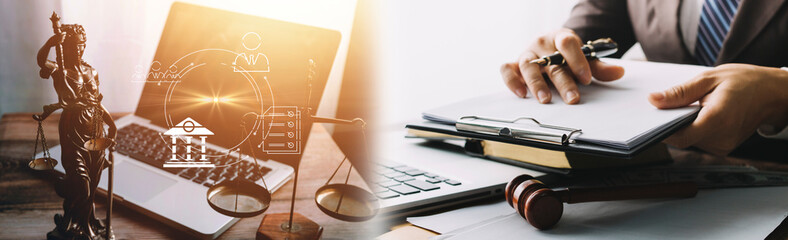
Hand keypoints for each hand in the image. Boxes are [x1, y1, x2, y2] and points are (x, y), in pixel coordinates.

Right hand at [501, 28, 625, 103]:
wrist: (549, 48)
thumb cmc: (567, 56)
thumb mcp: (586, 59)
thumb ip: (600, 67)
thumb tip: (619, 72)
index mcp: (560, 37)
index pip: (568, 43)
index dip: (577, 60)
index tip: (587, 78)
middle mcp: (542, 44)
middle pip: (551, 61)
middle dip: (563, 81)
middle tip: (573, 98)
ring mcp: (527, 53)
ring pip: (528, 65)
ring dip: (536, 83)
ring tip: (545, 99)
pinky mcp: (514, 64)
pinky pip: (506, 69)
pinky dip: (511, 80)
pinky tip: (521, 93)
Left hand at [648, 64, 787, 154]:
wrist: (774, 94)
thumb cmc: (745, 82)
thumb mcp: (709, 78)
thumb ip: (680, 92)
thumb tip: (653, 100)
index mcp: (718, 119)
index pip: (680, 137)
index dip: (661, 130)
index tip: (649, 119)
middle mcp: (721, 138)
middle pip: (682, 138)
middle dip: (671, 123)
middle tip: (667, 105)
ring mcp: (724, 146)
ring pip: (690, 140)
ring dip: (683, 125)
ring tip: (689, 106)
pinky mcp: (724, 147)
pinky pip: (700, 140)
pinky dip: (694, 128)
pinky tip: (698, 114)